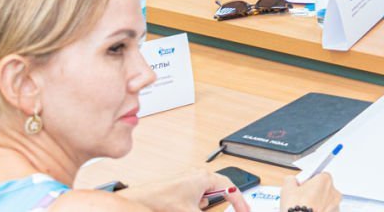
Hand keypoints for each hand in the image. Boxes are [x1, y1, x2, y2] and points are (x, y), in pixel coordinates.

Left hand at [124, 172, 247, 211]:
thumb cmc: (161, 201)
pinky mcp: (181, 187)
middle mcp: (198, 175)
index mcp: (204, 177)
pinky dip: (195, 206)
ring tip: (191, 209)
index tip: (245, 211)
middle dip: (222, 203)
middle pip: (220, 190)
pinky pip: (195, 197)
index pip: (231, 188)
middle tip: (232, 210)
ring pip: (206, 195)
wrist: (138, 201)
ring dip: (204, 206)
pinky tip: (184, 209)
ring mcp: (189, 180)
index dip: (240, 202)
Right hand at [276, 173, 339, 211]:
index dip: (308, 181)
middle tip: (301, 199)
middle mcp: (334, 192)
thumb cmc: (296, 208)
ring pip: (325, 200)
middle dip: (313, 192)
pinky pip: (327, 210)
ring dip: (317, 203)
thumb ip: (291, 179)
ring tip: (304, 208)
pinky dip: (320, 210)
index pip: (317, 175)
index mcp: (325, 180)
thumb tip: (292, 180)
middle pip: (323, 188)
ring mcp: (335, 205)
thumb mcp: (287, 188)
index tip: (301, 186)